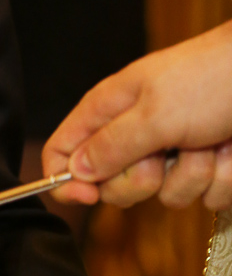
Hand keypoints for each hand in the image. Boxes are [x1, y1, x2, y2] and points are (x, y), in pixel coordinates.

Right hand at [42, 20, 231, 209]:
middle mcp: (138, 132)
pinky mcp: (209, 165)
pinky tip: (230, 147)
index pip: (62, 151)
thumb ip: (110, 146)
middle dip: (144, 179)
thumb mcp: (154, 114)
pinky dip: (224, 176)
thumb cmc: (213, 79)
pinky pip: (207, 197)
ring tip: (209, 140)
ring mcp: (176, 151)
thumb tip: (75, 171)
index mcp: (110, 110)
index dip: (65, 180)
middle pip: (114, 186)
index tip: (88, 197)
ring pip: (167, 196)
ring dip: (194, 174)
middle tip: (163, 152)